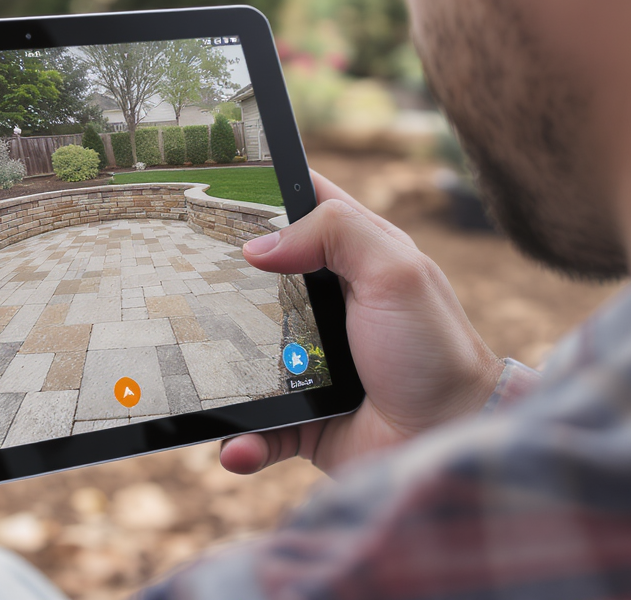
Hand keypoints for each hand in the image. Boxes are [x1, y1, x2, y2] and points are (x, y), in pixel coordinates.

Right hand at [219, 171, 502, 475]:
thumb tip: (257, 246)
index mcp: (355, 259)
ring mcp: (310, 363)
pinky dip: (244, 442)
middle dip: (216, 282)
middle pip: (255, 280)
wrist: (452, 441)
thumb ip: (336, 233)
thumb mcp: (396, 271)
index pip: (303, 207)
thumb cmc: (437, 353)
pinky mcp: (304, 418)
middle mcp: (327, 307)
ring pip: (243, 358)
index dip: (264, 192)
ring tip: (200, 378)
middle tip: (178, 279)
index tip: (218, 184)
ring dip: (220, 373)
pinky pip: (258, 429)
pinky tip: (238, 447)